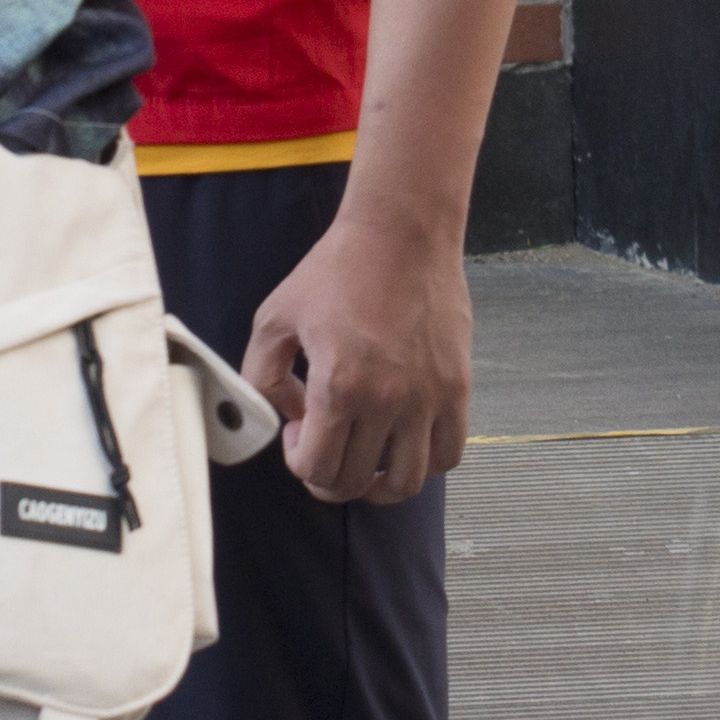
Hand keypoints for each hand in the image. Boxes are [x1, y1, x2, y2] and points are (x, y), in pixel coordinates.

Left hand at [242, 204, 474, 506]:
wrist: (400, 234)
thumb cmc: (339, 269)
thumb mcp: (274, 318)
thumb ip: (262, 376)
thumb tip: (285, 416)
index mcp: (339, 384)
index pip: (316, 468)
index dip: (298, 463)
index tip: (298, 435)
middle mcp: (387, 400)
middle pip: (355, 481)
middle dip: (329, 477)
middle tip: (324, 447)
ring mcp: (428, 398)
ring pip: (407, 482)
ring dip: (378, 485)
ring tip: (365, 461)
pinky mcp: (456, 389)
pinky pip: (448, 455)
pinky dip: (425, 463)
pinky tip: (403, 442)